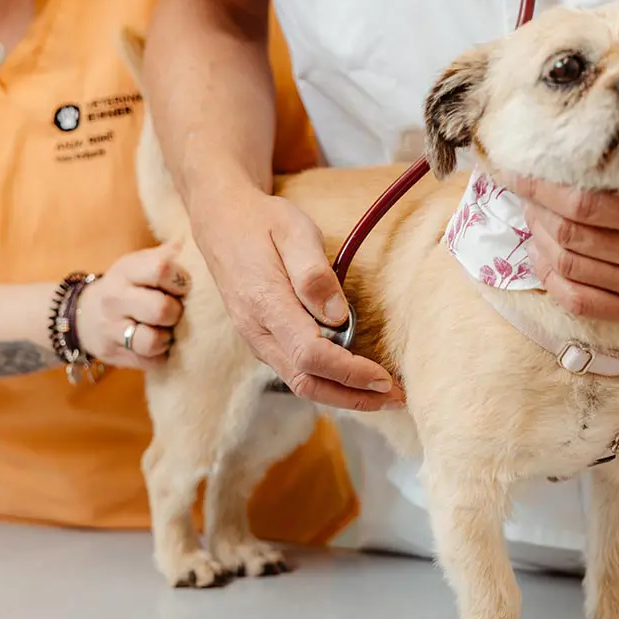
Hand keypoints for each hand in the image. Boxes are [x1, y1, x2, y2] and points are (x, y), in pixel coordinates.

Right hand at [76, 243, 189, 369]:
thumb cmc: (129, 286)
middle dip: (177, 312)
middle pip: (161, 309)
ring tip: (168, 331)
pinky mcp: (114, 355)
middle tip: (176, 311)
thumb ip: (170, 254)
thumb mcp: (141, 263)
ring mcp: (111, 329)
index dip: (181, 279)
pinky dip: (161, 356)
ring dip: (168, 338)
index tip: (183, 286)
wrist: (84, 314)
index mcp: (126, 270)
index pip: (161, 268)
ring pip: (152, 341)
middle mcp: (115, 298)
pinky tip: (159, 346)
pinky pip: (150, 362)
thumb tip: (200, 238)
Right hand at [195, 191, 403, 411]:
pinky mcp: (263, 340)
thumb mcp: (294, 231)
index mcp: (265, 304)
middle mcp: (258, 332)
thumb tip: (338, 316)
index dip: (350, 372)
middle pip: (307, 383)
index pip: (311, 355)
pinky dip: (328, 382)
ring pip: (301, 383)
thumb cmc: (263, 223)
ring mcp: (258, 340)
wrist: (221, 220)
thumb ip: (314, 274)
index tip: (384, 377)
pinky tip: (354, 378)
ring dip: (343, 395)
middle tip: (396, 397)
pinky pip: (296, 372)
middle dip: (354, 397)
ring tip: (382, 394)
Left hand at [508, 69, 618, 324]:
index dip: (544, 190)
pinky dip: (556, 280)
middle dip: (537, 213)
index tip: (518, 172)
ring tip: (532, 217)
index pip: (587, 206)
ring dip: (541, 243)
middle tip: (523, 191)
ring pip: (573, 268)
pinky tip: (545, 256)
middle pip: (573, 237)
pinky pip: (584, 302)